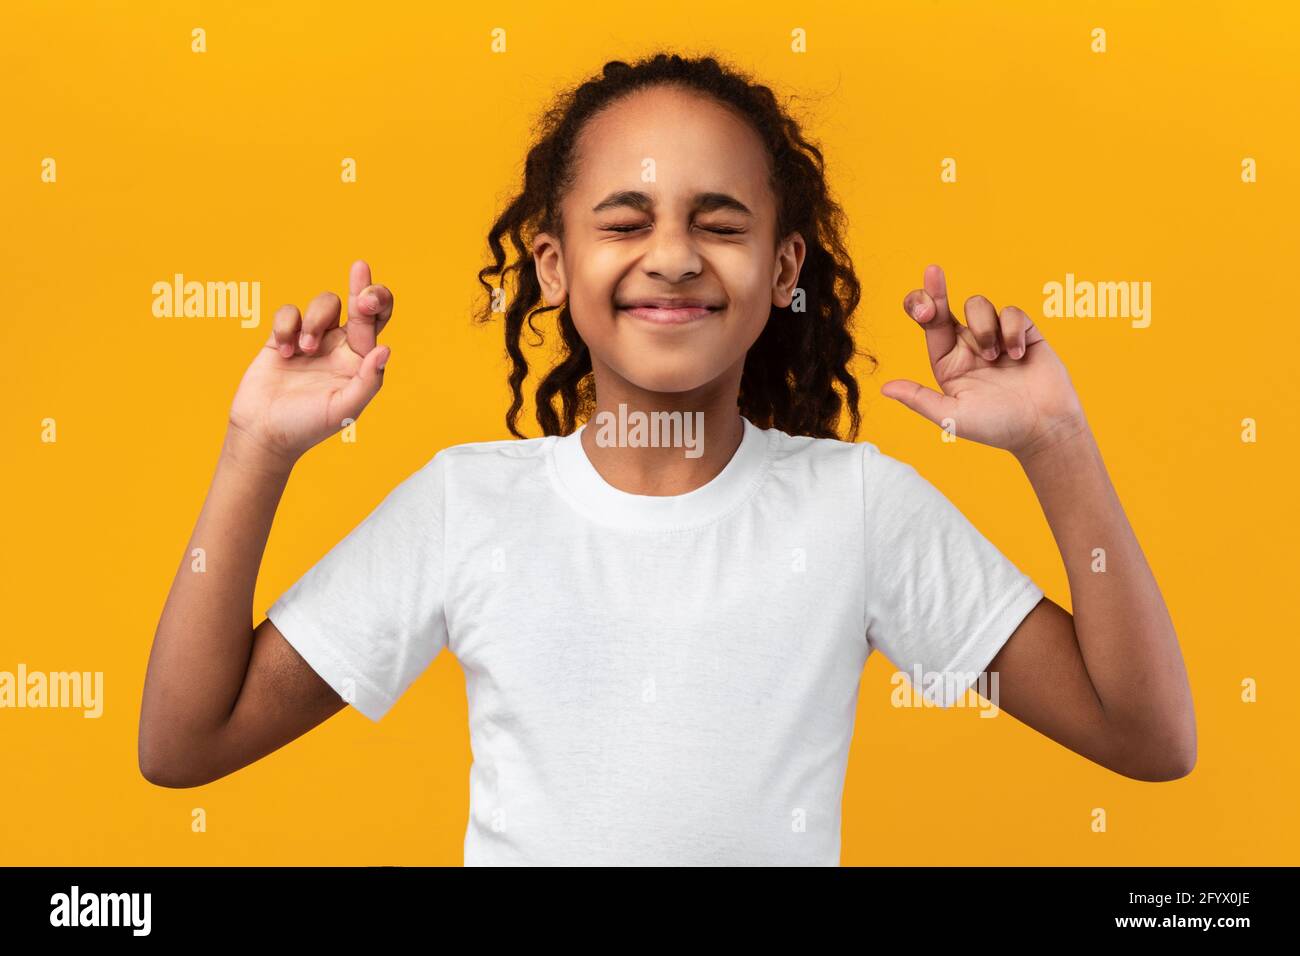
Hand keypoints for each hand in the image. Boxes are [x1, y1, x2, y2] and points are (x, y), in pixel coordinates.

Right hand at [228, 260, 393, 465]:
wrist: (264, 434)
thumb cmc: (307, 427)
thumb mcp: (345, 409)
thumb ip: (368, 380)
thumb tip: (385, 349)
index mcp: (360, 361)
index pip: (376, 324)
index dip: (377, 301)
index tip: (366, 296)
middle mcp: (340, 347)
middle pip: (356, 304)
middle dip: (360, 286)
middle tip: (360, 269)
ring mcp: (311, 340)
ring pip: (324, 304)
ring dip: (315, 320)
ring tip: (305, 350)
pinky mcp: (283, 338)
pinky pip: (289, 312)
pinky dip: (287, 326)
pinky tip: (284, 352)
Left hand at [882, 264, 1086, 460]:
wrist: (1045, 428)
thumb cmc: (998, 427)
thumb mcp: (953, 416)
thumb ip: (919, 399)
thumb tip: (885, 388)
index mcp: (947, 362)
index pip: (928, 326)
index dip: (920, 305)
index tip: (924, 305)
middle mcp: (968, 345)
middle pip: (945, 306)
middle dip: (936, 290)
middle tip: (932, 272)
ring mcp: (995, 336)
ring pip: (978, 305)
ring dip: (985, 328)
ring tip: (996, 357)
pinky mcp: (1023, 332)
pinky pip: (1012, 312)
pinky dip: (1013, 331)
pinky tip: (1019, 356)